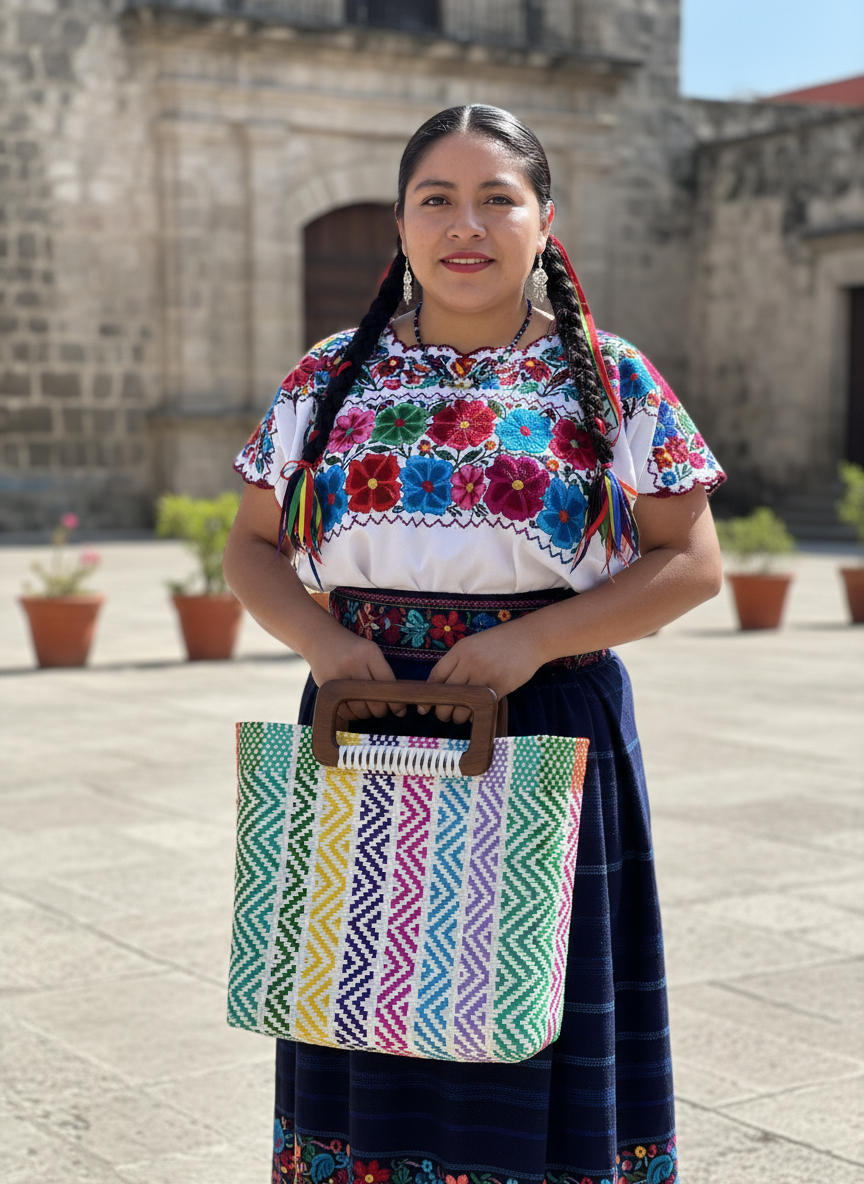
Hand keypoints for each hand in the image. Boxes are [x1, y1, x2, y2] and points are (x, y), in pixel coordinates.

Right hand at [305, 630, 404, 720]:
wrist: (320, 638)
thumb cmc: (352, 648)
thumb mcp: (370, 653)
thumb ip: (384, 675)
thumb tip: (399, 708)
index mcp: (369, 653)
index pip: (388, 685)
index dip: (396, 702)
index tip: (400, 711)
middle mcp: (353, 663)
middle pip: (375, 700)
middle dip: (381, 710)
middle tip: (381, 708)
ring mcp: (338, 675)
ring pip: (360, 709)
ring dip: (367, 713)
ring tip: (367, 707)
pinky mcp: (325, 686)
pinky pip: (344, 711)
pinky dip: (352, 714)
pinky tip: (354, 708)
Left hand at [424, 625, 543, 723]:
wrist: (530, 638)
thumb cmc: (500, 642)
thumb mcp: (474, 645)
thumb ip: (458, 663)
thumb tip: (441, 688)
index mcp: (460, 650)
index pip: (436, 676)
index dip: (428, 695)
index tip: (425, 707)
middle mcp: (470, 663)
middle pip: (446, 695)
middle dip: (442, 711)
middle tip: (445, 714)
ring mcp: (485, 675)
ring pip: (462, 706)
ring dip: (459, 716)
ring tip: (462, 715)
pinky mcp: (501, 687)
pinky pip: (481, 709)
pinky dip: (476, 716)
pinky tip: (477, 714)